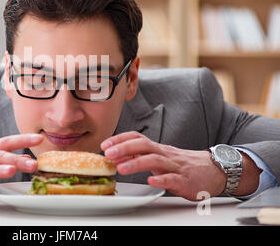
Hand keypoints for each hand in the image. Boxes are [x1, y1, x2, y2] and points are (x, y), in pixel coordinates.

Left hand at [101, 131, 258, 200]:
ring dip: (136, 164)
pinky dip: (161, 180)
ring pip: (155, 161)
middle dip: (124, 148)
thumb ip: (141, 156)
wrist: (214, 171)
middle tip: (108, 154)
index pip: (137, 138)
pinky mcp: (185, 180)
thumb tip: (118, 154)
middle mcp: (165, 154)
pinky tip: (151, 182)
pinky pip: (172, 179)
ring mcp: (175, 167)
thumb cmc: (183, 165)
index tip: (105, 144)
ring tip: (121, 168)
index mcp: (158, 149)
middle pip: (143, 145)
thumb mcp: (161, 157)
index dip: (120, 139)